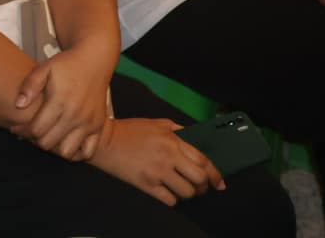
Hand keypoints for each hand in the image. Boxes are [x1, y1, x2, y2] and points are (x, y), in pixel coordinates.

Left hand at [14, 46, 111, 160]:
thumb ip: (30, 86)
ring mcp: (88, 123)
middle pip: (48, 143)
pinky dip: (76, 153)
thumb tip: (18, 105)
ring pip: (66, 152)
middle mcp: (75, 115)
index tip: (16, 127)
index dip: (22, 131)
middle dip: (34, 140)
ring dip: (54, 148)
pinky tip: (65, 143)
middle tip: (29, 132)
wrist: (94, 61)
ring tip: (47, 136)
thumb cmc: (67, 65)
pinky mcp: (98, 127)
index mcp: (60, 102)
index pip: (36, 130)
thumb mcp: (44, 68)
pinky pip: (88, 152)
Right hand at [88, 118, 224, 205]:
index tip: (219, 182)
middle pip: (199, 179)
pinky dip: (173, 199)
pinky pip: (170, 200)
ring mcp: (157, 173)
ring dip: (188, 193)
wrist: (104, 141)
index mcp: (172, 141)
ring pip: (186, 192)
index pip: (203, 160)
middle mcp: (168, 157)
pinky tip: (168, 192)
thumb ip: (179, 131)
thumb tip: (195, 142)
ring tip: (182, 189)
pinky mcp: (146, 185)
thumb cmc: (129, 131)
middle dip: (204, 186)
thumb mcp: (157, 123)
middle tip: (200, 187)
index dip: (215, 174)